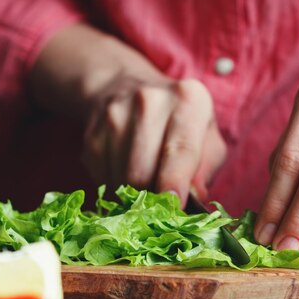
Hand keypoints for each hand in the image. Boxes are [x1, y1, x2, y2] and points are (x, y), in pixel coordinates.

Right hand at [81, 77, 225, 201]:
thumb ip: (205, 168)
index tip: (174, 206)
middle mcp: (149, 100)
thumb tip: (193, 198)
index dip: (175, 182)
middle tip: (163, 208)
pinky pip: (101, 179)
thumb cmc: (179, 122)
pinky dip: (115, 189)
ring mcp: (115, 115)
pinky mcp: (92, 133)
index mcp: (188, 98)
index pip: (180, 148)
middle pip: (143, 172)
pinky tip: (127, 177)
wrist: (128, 90)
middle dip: (153, 200)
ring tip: (147, 190)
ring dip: (134, 198)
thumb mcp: (207, 138)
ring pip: (121, 180)